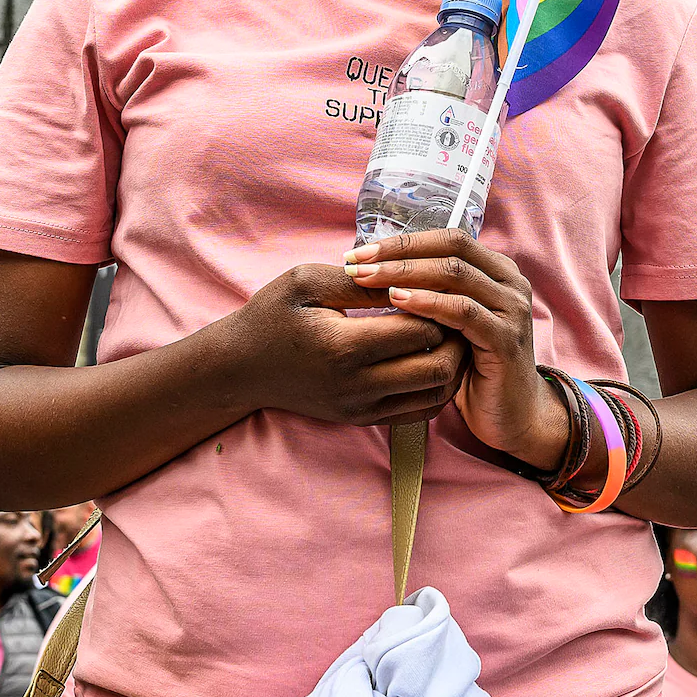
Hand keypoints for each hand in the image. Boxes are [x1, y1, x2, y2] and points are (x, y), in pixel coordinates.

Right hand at [215, 262, 469, 427]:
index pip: (420, 329)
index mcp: (343, 346)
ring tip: (447, 333)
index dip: (438, 305)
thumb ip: (360, 280)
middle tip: (453, 310)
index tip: (438, 284)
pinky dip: (437, 387)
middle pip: (439, 368)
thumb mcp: (306, 281)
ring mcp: (362, 408)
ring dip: (452, 364)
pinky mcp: (363, 420)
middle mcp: (357, 385)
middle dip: (455, 337)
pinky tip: (430, 358)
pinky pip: (420, 412)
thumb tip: (409, 276)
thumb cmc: (272, 316)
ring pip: (436, 395)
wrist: (241, 367)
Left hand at [341, 230, 555, 468]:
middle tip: (356, 262)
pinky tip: (398, 302)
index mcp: (497, 271)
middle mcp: (510, 284)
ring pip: (455, 275)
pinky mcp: (505, 339)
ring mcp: (511, 310)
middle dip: (399, 253)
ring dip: (405, 273)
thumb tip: (378, 266)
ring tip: (367, 279)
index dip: (403, 241)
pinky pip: (463, 312)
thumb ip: (433, 290)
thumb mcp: (453, 320)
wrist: (512, 413)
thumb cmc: (474, 365)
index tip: (358, 252)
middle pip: (451, 249)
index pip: (448, 238)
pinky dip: (428, 303)